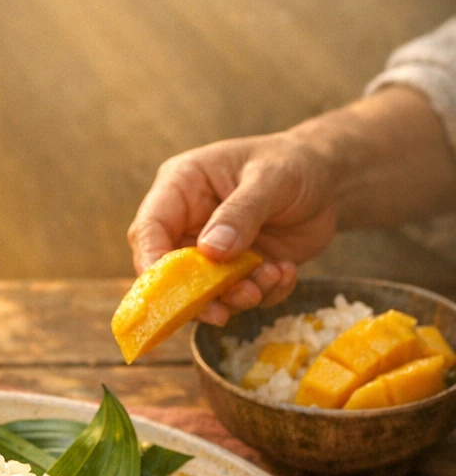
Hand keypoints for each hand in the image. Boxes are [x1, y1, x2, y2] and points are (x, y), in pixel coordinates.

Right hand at [127, 132, 337, 326]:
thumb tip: (210, 252)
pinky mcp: (236, 273)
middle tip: (223, 311)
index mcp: (180, 188)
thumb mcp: (271, 178)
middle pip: (169, 272)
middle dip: (197, 296)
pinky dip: (263, 294)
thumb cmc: (293, 163)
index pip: (148, 230)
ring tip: (273, 276)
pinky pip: (239, 298)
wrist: (328, 180)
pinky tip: (285, 272)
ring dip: (237, 297)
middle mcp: (188, 224)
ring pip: (205, 293)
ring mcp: (212, 253)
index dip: (152, 263)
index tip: (171, 291)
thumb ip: (241, 212)